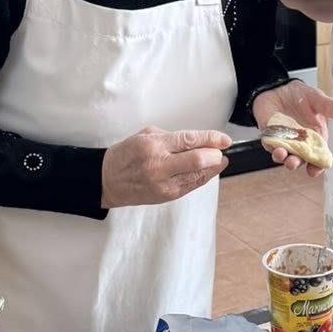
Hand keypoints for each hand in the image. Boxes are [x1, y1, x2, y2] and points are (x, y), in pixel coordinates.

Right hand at [100, 126, 230, 208]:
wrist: (108, 180)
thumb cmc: (126, 155)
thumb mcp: (147, 135)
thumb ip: (174, 137)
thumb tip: (201, 140)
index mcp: (153, 146)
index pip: (190, 140)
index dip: (212, 139)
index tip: (223, 139)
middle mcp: (159, 166)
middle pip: (198, 160)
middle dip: (214, 155)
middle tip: (219, 150)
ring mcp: (164, 184)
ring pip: (198, 175)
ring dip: (212, 167)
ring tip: (216, 159)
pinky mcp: (167, 196)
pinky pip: (192, 185)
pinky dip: (202, 176)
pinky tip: (206, 170)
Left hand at [253, 82, 332, 177]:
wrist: (279, 88)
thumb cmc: (301, 96)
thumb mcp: (316, 99)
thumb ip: (329, 107)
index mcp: (316, 138)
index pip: (318, 157)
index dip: (317, 166)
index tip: (314, 170)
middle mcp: (300, 144)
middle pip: (300, 159)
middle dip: (296, 163)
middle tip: (293, 163)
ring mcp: (284, 142)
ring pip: (284, 155)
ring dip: (282, 158)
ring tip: (281, 154)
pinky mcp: (270, 137)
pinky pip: (270, 145)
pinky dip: (272, 147)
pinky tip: (273, 145)